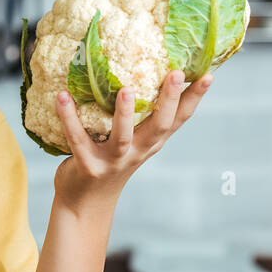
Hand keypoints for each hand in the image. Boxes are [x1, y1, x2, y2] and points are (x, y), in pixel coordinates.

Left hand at [53, 70, 213, 207]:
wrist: (85, 202)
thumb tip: (140, 70)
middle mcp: (138, 151)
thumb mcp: (132, 141)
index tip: (209, 75)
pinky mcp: (88, 166)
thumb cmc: (110, 161)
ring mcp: (113, 161)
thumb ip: (139, 116)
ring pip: (122, 137)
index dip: (195, 98)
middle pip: (160, 126)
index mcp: (151, 142)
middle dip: (169, 100)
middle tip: (177, 73)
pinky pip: (77, 139)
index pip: (180, 119)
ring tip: (127, 91)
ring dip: (125, 114)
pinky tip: (62, 96)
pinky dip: (68, 118)